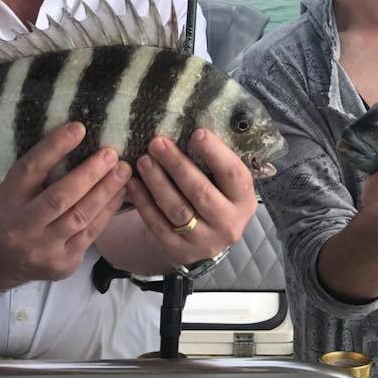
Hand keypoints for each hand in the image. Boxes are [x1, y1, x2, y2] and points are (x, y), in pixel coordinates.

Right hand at [0, 122, 131, 282]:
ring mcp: (42, 248)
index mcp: (7, 200)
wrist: (6, 259)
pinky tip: (122, 192)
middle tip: (111, 153)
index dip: (54, 147)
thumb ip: (39, 170)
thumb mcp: (16, 190)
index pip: (30, 170)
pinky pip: (91, 233)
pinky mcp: (62, 263)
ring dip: (106, 191)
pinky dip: (108, 210)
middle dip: (89, 173)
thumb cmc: (18, 211)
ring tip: (124, 170)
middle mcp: (21, 226)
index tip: (79, 128)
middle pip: (59, 198)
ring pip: (79, 217)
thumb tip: (78, 133)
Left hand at [127, 129, 257, 267]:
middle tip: (157, 143)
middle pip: (200, 192)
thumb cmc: (215, 197)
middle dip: (176, 164)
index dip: (215, 153)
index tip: (196, 133)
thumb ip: (215, 163)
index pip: (233, 174)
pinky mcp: (180, 251)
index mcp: (244, 200)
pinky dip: (144, 203)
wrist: (205, 239)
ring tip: (143, 160)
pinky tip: (133, 184)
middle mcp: (229, 224)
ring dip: (157, 182)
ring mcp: (204, 241)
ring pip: (177, 209)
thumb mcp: (224, 184)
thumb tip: (189, 126)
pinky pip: (158, 225)